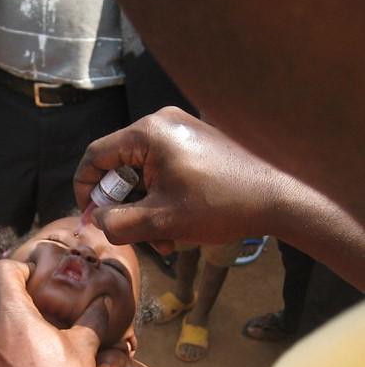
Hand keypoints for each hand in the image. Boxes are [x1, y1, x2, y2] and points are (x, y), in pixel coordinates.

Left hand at [0, 259, 110, 366]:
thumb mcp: (83, 348)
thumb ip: (91, 318)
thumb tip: (103, 301)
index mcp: (11, 314)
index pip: (1, 269)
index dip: (19, 268)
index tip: (36, 278)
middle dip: (15, 296)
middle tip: (40, 308)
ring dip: (7, 323)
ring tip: (33, 337)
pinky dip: (0, 346)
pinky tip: (22, 362)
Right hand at [74, 106, 287, 251]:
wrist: (280, 195)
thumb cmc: (220, 204)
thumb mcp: (160, 221)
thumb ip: (117, 223)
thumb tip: (95, 220)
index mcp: (147, 134)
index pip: (95, 156)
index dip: (86, 189)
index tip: (91, 217)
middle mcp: (160, 124)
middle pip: (119, 168)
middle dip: (123, 207)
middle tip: (134, 236)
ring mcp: (180, 132)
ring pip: (141, 175)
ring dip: (144, 210)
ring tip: (163, 241)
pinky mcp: (194, 144)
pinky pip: (161, 172)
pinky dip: (160, 199)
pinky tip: (175, 227)